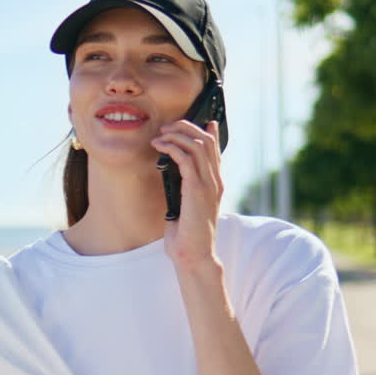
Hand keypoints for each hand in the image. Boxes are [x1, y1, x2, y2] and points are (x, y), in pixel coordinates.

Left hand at [152, 120, 222, 269]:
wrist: (193, 254)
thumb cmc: (186, 235)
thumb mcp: (185, 205)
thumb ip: (183, 188)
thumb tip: (171, 172)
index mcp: (215, 184)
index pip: (215, 150)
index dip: (207, 131)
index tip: (198, 120)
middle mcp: (216, 181)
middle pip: (206, 140)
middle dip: (186, 127)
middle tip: (167, 127)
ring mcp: (209, 184)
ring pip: (197, 144)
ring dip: (176, 134)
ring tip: (160, 135)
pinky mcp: (197, 189)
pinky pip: (186, 157)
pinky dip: (172, 147)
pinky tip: (160, 147)